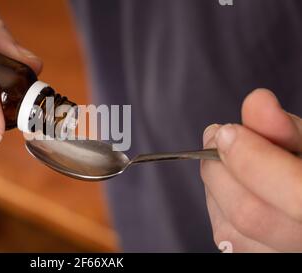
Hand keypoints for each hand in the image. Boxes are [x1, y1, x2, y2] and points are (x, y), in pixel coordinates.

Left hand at [201, 89, 301, 251]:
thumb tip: (256, 101)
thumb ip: (284, 127)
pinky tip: (231, 183)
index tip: (226, 131)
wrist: (301, 197)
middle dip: (221, 168)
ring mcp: (279, 256)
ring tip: (225, 155)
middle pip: (251, 214)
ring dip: (217, 182)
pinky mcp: (253, 259)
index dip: (253, 163)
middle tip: (217, 134)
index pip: (295, 197)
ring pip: (231, 226)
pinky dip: (218, 200)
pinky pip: (224, 232)